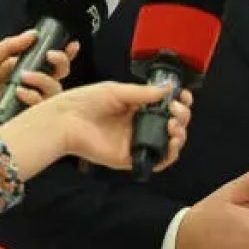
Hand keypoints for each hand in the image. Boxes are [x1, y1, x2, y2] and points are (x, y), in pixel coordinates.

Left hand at [0, 29, 78, 112]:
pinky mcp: (27, 114)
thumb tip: (34, 34)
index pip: (55, 60)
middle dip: (61, 63)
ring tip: (24, 77)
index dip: (68, 53)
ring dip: (44, 81)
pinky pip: (42, 107)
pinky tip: (20, 93)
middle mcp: (35, 83)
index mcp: (30, 67)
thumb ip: (11, 45)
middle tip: (49, 57)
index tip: (72, 44)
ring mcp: (33, 98)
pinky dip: (34, 98)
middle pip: (62, 74)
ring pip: (55, 90)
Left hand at [0, 81, 192, 177]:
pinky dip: (169, 153)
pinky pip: (156, 161)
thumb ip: (144, 93)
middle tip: (176, 109)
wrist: (65, 121)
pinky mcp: (129, 158)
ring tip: (174, 125)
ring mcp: (134, 143)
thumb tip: (170, 88)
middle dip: (182, 116)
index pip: (165, 106)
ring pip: (168, 143)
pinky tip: (172, 140)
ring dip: (180, 134)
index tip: (183, 96)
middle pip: (171, 124)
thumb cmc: (85, 102)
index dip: (178, 102)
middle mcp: (137, 125)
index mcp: (135, 107)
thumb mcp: (117, 91)